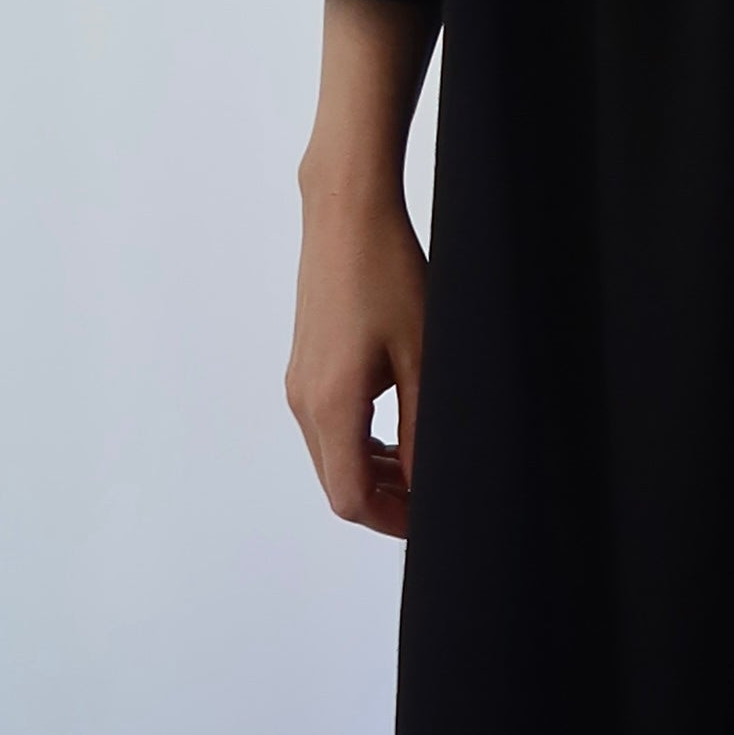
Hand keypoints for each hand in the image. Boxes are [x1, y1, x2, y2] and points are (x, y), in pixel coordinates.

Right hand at [287, 166, 426, 533]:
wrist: (345, 213)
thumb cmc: (388, 273)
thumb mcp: (423, 358)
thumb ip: (424, 430)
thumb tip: (429, 484)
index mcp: (330, 405)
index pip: (351, 499)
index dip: (393, 521)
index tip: (432, 520)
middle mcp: (303, 400)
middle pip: (337, 484)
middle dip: (386, 501)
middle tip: (435, 497)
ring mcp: (299, 382)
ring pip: (331, 457)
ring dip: (374, 472)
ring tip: (423, 465)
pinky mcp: (304, 365)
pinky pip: (326, 426)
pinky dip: (359, 443)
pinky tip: (398, 431)